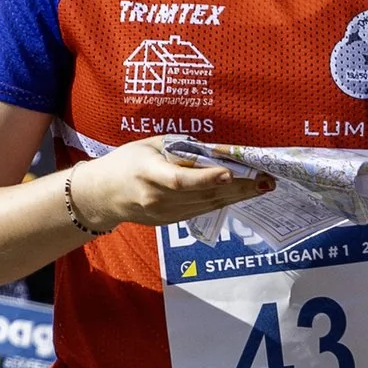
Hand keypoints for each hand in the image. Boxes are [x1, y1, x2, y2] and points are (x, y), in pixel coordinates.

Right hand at [67, 139, 273, 234]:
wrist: (102, 196)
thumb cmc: (126, 162)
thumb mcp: (148, 146)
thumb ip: (178, 148)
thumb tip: (214, 150)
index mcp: (148, 174)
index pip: (181, 180)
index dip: (206, 178)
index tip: (230, 172)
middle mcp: (157, 198)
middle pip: (203, 195)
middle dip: (237, 187)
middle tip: (265, 179)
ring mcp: (164, 213)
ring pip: (208, 205)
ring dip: (237, 196)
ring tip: (261, 185)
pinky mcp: (170, 222)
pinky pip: (202, 210)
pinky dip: (223, 201)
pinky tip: (240, 193)